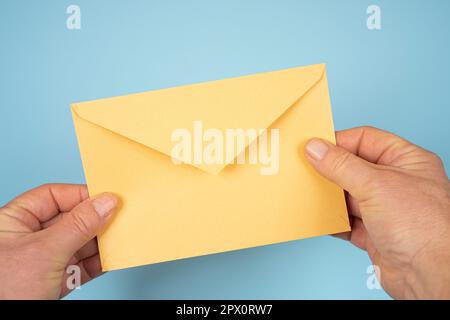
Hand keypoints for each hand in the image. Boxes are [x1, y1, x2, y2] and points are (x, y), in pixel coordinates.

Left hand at [0, 184, 116, 298]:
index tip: (107, 197)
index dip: (80, 195)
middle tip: (120, 216)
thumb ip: (79, 225)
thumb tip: (105, 203)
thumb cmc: (4, 291)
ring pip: (81, 241)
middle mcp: (31, 237)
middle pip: (71, 218)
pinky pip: (84, 263)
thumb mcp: (45, 252)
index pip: (53, 196)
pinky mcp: (57, 278)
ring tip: (121, 238)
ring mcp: (45, 258)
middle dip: (95, 219)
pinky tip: (113, 257)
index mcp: (15, 220)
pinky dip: (100, 261)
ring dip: (101, 242)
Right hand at [305, 126, 449, 298]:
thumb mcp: (376, 185)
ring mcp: (386, 209)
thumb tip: (316, 148)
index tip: (313, 146)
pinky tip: (319, 218)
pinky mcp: (375, 233)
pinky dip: (332, 220)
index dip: (339, 141)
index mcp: (407, 161)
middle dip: (330, 170)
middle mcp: (397, 183)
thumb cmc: (424, 227)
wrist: (430, 275)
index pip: (366, 140)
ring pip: (348, 195)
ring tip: (308, 192)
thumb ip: (341, 166)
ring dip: (329, 197)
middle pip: (354, 168)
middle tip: (305, 169)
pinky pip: (346, 221)